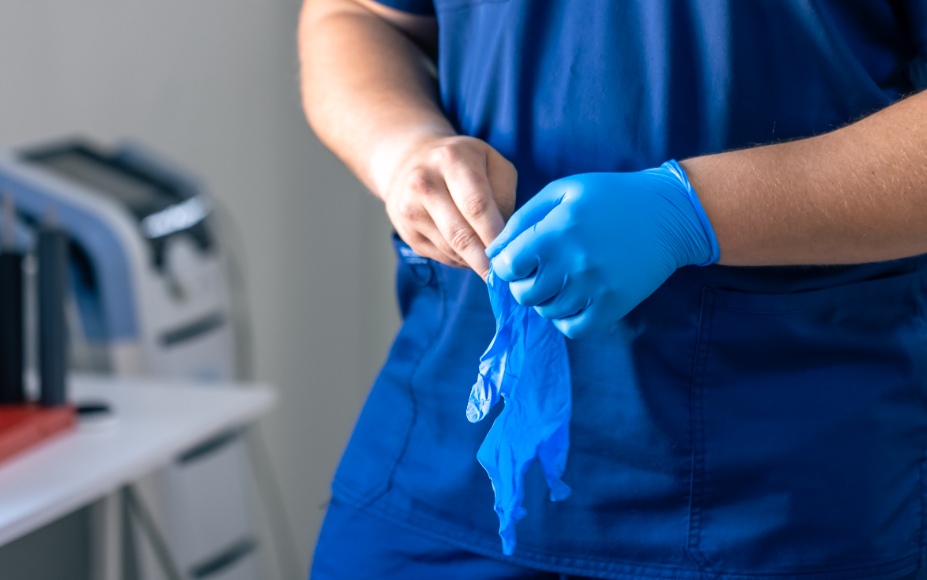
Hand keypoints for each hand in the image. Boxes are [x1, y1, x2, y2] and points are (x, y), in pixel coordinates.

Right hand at [382, 135, 516, 278]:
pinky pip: (439, 255)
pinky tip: (469, 253)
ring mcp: (410, 208)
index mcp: (452, 160)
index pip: (476, 206)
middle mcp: (424, 183)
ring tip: (489, 261)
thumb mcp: (492, 163)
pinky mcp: (404, 230)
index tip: (510, 255)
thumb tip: (505, 238)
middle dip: (484, 260)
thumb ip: (503, 195)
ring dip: (473, 261)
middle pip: (460, 234)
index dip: (495, 235)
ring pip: (450, 249)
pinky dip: (459, 260)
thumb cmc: (462, 162)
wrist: (409, 160)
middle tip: (503, 275)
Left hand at [486, 160, 718, 338]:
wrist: (667, 213)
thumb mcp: (563, 191)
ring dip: (547, 300)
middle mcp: (572, 262)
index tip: (520, 260)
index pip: (507, 267)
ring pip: (547, 313)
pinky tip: (574, 300)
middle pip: (524, 295)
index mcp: (555, 231)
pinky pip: (573, 329)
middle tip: (540, 272)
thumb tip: (494, 252)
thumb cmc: (609, 196)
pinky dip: (566, 319)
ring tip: (561, 282)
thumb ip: (522, 219)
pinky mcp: (614, 305)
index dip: (507, 266)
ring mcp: (594, 287)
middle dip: (524, 285)